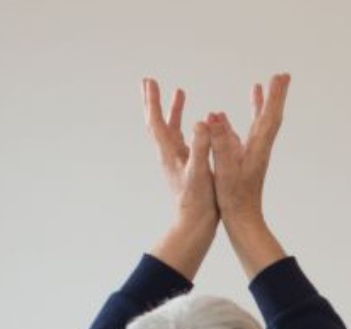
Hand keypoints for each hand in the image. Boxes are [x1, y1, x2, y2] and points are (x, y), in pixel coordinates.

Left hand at [143, 78, 214, 228]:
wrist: (195, 224)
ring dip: (173, 111)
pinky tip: (196, 124)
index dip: (153, 101)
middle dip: (154, 101)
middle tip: (150, 82)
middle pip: (157, 122)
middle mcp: (169, 154)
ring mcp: (177, 160)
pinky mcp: (187, 166)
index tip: (150, 82)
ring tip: (179, 93)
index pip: (156, 122)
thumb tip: (201, 122)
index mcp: (169, 153)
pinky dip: (187, 126)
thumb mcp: (200, 172)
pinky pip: (184, 139)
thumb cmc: (197, 201)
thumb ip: (201, 146)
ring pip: (171, 129)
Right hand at [208, 73, 290, 224]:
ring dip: (260, 106)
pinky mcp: (243, 163)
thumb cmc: (235, 201)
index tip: (280, 76)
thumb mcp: (226, 172)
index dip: (275, 96)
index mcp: (258, 150)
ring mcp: (252, 156)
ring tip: (259, 88)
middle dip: (274, 95)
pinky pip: (242, 135)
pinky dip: (235, 122)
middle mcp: (259, 150)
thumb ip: (221, 145)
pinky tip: (223, 119)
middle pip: (270, 116)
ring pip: (258, 124)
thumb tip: (215, 118)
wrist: (243, 224)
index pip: (270, 117)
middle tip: (281, 76)